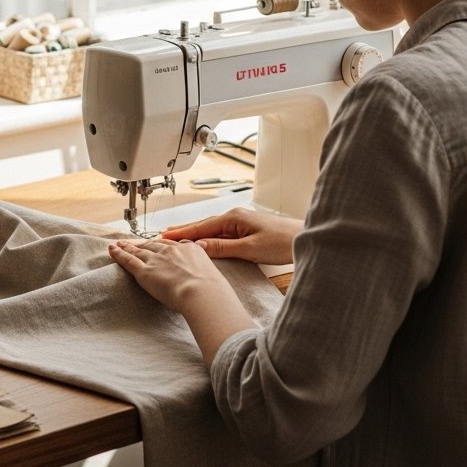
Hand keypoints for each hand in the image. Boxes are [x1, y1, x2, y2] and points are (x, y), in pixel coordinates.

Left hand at [108, 238, 256, 364]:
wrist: (202, 293)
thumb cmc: (212, 292)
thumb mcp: (215, 279)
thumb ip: (210, 279)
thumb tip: (215, 291)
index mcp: (191, 249)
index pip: (174, 244)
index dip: (164, 245)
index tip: (159, 245)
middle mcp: (173, 250)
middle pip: (154, 245)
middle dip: (144, 244)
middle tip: (134, 242)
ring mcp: (157, 259)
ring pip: (139, 250)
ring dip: (128, 246)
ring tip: (119, 244)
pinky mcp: (144, 271)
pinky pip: (128, 259)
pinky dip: (118, 254)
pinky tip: (112, 250)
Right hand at [159, 207, 302, 264]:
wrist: (305, 238)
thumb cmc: (282, 242)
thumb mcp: (249, 249)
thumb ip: (222, 247)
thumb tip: (198, 246)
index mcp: (233, 218)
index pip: (200, 227)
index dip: (180, 233)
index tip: (163, 237)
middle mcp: (234, 216)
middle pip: (202, 225)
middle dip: (182, 231)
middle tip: (162, 235)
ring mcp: (240, 222)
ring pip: (210, 229)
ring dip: (193, 233)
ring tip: (176, 236)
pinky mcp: (246, 229)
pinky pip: (220, 233)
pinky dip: (207, 236)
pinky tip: (202, 240)